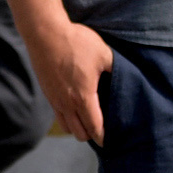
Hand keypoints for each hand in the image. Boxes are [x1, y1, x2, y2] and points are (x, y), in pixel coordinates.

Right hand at [29, 18, 115, 145]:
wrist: (44, 33)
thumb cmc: (75, 42)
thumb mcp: (103, 54)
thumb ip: (116, 69)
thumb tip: (128, 76)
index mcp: (83, 97)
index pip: (95, 127)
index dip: (103, 136)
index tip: (111, 139)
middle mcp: (67, 103)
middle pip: (79, 133)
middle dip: (91, 134)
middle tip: (102, 129)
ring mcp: (54, 99)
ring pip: (66, 126)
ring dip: (77, 127)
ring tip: (88, 120)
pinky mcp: (47, 92)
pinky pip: (58, 114)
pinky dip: (67, 117)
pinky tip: (75, 107)